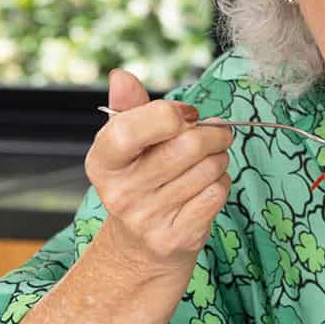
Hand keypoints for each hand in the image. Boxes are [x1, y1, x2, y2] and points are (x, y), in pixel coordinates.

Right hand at [84, 69, 232, 275]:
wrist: (140, 247)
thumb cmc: (140, 181)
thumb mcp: (128, 145)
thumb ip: (128, 108)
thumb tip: (121, 76)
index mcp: (102, 162)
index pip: (130, 129)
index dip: (169, 115)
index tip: (187, 114)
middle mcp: (120, 192)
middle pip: (186, 146)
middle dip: (213, 133)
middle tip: (217, 132)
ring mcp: (147, 218)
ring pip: (208, 168)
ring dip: (220, 158)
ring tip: (209, 161)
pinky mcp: (176, 236)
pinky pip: (217, 192)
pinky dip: (222, 182)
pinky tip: (207, 185)